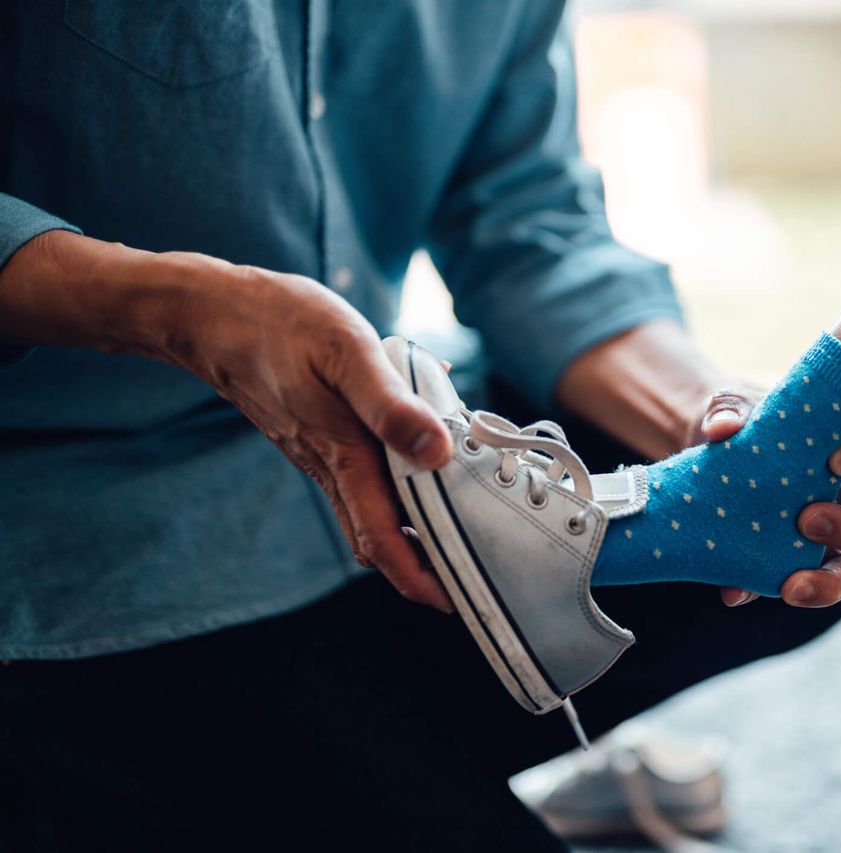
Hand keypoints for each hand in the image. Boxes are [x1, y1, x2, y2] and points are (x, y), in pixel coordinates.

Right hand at [0, 232, 456, 609]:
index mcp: (343, 454)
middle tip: (473, 574)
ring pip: (367, 513)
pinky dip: (394, 491)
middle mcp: (330, 467)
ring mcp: (319, 457)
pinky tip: (425, 466)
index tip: (459, 600)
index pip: (383, 540)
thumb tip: (438, 452)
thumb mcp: (346, 349)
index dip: (421, 578)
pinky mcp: (316, 439)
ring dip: (409, 531)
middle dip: (422, 566)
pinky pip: (359, 482)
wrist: (210, 313)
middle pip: (377, 540)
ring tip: (461, 531)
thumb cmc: (279, 322)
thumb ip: (392, 404)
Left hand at [691, 389, 840, 608]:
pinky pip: (780, 585)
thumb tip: (723, 428)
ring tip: (792, 587)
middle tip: (809, 521)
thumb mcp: (728, 407)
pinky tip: (733, 591)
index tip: (837, 461)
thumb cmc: (734, 422)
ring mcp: (817, 539)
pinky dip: (756, 590)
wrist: (698, 456)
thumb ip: (726, 410)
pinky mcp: (779, 565)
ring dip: (828, 583)